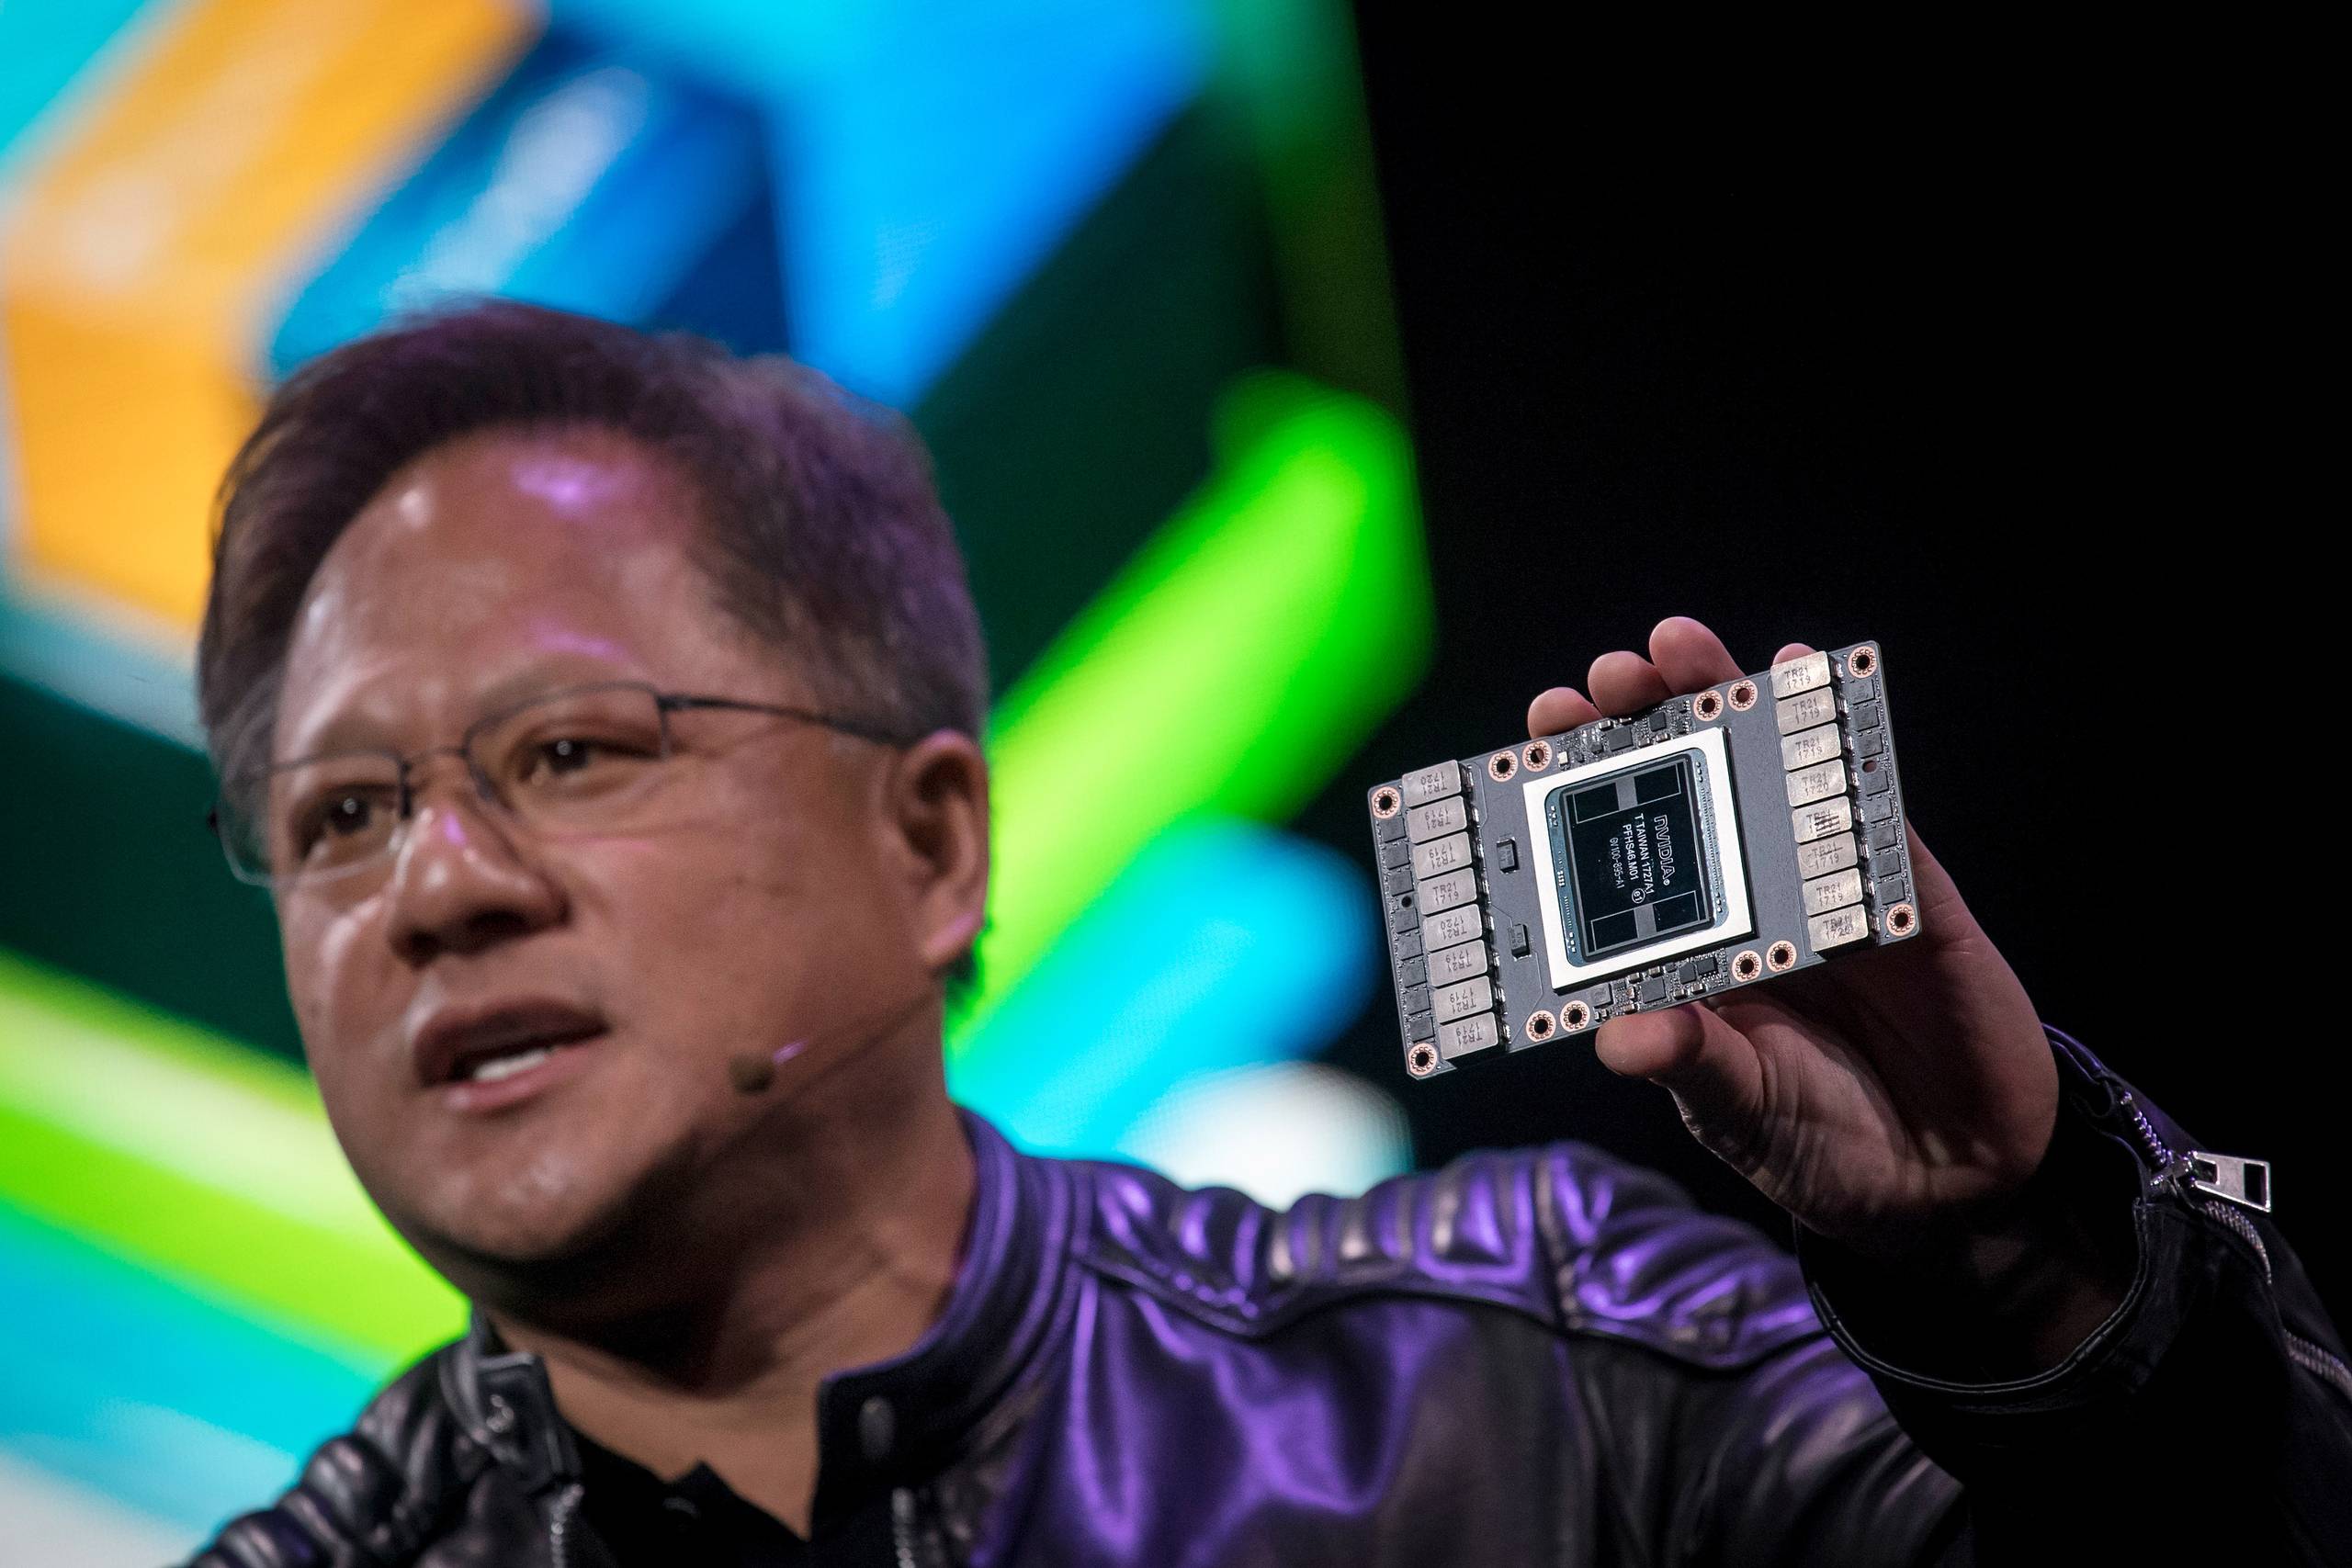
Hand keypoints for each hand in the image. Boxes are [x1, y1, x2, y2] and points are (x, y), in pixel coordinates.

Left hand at [1528, 617, 2060, 1264]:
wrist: (1956, 1182)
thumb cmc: (1823, 1143)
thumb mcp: (1745, 1111)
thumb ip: (1694, 1068)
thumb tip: (1622, 1037)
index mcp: (1683, 949)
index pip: (1614, 854)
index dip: (1576, 793)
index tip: (1536, 738)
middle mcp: (1742, 900)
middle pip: (1678, 789)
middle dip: (1637, 722)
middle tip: (1601, 678)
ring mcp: (1821, 884)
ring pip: (1762, 772)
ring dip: (1722, 696)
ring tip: (1675, 644)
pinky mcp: (1904, 887)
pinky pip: (1865, 802)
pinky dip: (1836, 737)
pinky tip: (1802, 671)